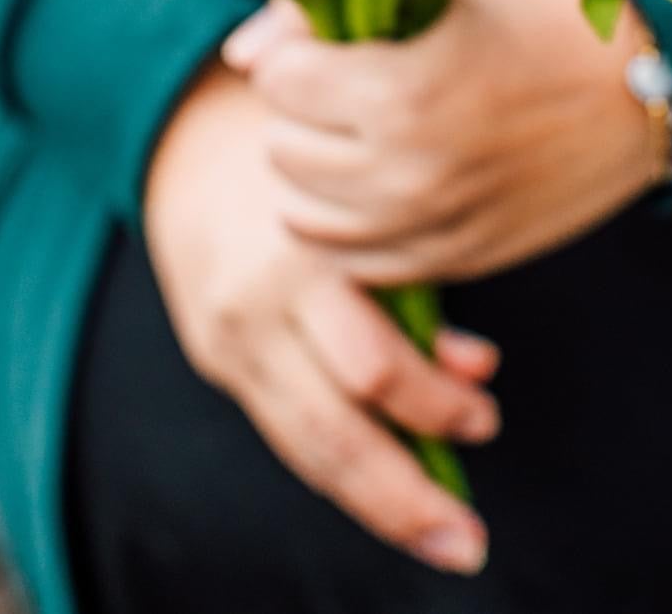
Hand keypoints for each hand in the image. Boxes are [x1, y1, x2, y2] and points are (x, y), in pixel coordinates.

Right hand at [143, 60, 496, 574]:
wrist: (185, 132)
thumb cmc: (305, 146)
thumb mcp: (366, 188)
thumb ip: (418, 269)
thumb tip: (476, 367)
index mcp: (308, 254)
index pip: (374, 365)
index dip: (436, 403)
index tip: (487, 413)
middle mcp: (261, 308)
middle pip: (335, 430)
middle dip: (406, 494)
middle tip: (468, 538)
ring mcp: (231, 340)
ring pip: (306, 450)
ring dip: (379, 506)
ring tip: (443, 540)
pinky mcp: (216, 359)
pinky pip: (283, 432)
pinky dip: (337, 468)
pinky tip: (385, 492)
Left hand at [222, 0, 667, 284]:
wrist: (651, 86)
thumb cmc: (547, 15)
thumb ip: (336, 8)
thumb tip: (241, 53)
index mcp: (396, 93)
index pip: (277, 82)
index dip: (298, 52)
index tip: (332, 39)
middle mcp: (402, 175)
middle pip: (282, 152)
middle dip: (302, 113)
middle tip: (348, 83)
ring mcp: (430, 229)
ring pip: (306, 220)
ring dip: (318, 174)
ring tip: (360, 134)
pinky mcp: (459, 261)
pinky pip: (360, 265)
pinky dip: (355, 225)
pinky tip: (387, 180)